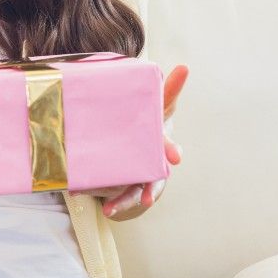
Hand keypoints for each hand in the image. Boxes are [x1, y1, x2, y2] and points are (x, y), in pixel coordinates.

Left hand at [70, 64, 188, 219]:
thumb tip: (184, 67)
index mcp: (158, 142)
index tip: (175, 157)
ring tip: (110, 209)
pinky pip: (119, 197)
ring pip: (136, 193)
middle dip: (150, 191)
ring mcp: (140, 178)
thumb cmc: (146, 122)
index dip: (170, 148)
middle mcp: (153, 164)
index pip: (165, 144)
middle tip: (148, 200)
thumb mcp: (154, 105)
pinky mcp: (127, 186)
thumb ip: (168, 88)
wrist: (135, 144)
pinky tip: (93, 203)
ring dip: (124, 203)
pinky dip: (110, 203)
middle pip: (155, 179)